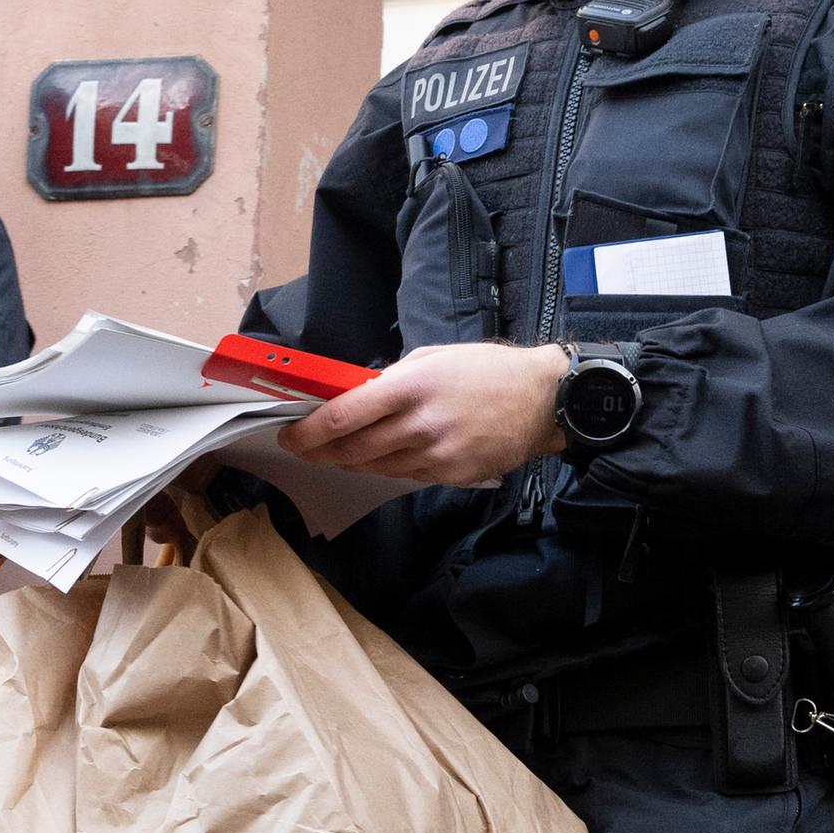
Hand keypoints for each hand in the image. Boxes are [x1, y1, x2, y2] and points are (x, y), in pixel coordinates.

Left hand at [274, 343, 567, 487]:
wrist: (543, 400)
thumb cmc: (489, 370)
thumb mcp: (434, 357)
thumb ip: (393, 379)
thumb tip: (356, 396)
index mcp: (411, 386)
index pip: (344, 416)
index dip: (309, 431)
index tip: (290, 434)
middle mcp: (420, 424)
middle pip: (352, 449)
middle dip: (320, 451)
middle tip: (302, 449)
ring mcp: (436, 454)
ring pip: (374, 467)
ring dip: (350, 461)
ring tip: (336, 453)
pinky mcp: (451, 474)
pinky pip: (405, 475)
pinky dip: (386, 467)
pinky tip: (381, 457)